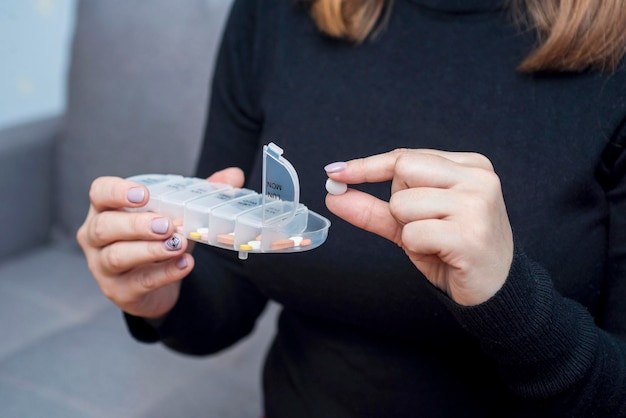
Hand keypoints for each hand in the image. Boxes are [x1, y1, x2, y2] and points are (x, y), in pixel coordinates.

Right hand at [76, 167, 244, 317]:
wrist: (160, 280)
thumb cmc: (160, 236)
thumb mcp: (179, 212)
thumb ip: (203, 192)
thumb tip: (233, 175)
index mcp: (107, 209)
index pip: (99, 193)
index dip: (117, 192)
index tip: (144, 195)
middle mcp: (96, 237)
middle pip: (104, 227)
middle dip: (136, 224)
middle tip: (167, 224)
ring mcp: (103, 267)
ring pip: (117, 256)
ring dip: (150, 249)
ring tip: (178, 244)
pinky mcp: (120, 291)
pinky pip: (140, 282)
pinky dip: (165, 273)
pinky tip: (185, 264)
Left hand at [325, 149, 513, 305]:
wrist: (494, 290)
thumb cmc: (453, 251)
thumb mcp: (411, 224)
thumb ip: (374, 208)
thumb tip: (334, 194)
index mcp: (469, 166)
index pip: (405, 157)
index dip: (368, 166)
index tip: (335, 172)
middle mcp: (478, 179)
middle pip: (402, 172)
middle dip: (399, 204)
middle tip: (426, 225)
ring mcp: (477, 204)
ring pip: (402, 204)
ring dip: (408, 230)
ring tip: (437, 241)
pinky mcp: (470, 234)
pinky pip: (412, 233)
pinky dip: (416, 248)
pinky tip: (443, 254)